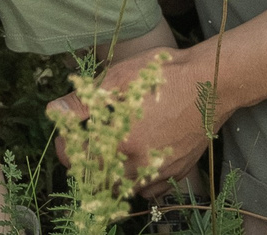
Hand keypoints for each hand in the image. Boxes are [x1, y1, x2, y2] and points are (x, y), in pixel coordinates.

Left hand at [46, 44, 205, 188]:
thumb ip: (83, 101)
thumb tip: (54, 111)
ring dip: (111, 176)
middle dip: (86, 165)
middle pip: (99, 180)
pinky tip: (136, 163)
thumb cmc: (165, 76)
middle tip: (85, 146)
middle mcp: (139, 164)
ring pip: (125, 188)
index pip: (78, 160)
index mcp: (119, 142)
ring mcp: (160, 171)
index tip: (64, 138)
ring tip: (109, 154)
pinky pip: (150, 190)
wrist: (212, 83)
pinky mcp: (177, 171)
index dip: (65, 149)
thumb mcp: (119, 79)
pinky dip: (138, 182)